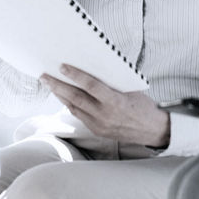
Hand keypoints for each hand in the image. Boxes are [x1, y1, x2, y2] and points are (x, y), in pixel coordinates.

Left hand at [42, 64, 169, 146]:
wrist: (153, 130)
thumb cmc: (143, 106)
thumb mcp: (130, 90)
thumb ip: (111, 83)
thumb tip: (92, 69)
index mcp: (115, 102)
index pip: (90, 86)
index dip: (75, 75)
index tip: (62, 66)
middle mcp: (104, 115)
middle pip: (76, 98)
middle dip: (58, 86)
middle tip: (45, 76)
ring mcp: (99, 125)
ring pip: (74, 108)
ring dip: (60, 95)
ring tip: (50, 84)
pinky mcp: (97, 131)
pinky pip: (80, 116)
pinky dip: (71, 105)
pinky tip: (64, 97)